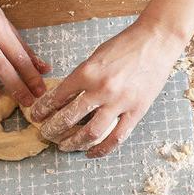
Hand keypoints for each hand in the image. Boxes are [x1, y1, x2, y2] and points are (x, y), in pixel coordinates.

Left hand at [30, 18, 184, 156]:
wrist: (156, 41)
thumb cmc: (126, 44)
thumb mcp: (96, 55)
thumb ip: (83, 76)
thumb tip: (65, 96)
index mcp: (88, 72)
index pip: (58, 97)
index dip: (43, 109)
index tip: (36, 115)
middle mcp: (102, 89)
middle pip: (69, 118)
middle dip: (53, 129)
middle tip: (46, 133)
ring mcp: (120, 103)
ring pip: (90, 133)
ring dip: (73, 143)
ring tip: (64, 146)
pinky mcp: (136, 111)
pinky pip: (116, 137)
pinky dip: (101, 149)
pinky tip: (90, 153)